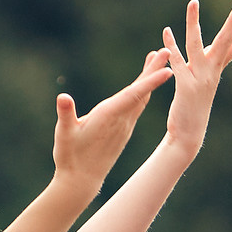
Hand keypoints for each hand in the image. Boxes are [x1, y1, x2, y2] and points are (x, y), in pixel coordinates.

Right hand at [53, 49, 170, 190]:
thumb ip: (65, 114)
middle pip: (142, 91)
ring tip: (157, 60)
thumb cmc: (70, 156)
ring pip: (141, 97)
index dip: (151, 81)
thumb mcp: (64, 133)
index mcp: (110, 116)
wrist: (81, 180)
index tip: (168, 70)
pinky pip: (138, 106)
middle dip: (154, 71)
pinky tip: (145, 86)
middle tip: (167, 51)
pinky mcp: (123, 129)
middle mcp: (121, 119)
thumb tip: (63, 98)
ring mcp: (124, 125)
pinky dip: (143, 91)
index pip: (134, 95)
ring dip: (150, 78)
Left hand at [157, 0, 231, 155]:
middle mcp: (212, 72)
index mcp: (217, 69)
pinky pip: (178, 61)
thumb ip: (204, 63)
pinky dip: (171, 46)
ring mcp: (200, 78)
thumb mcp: (202, 80)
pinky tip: (167, 31)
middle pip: (225, 41)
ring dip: (193, 22)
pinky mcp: (186, 86)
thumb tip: (206, 47)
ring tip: (193, 2)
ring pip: (197, 45)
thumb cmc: (194, 106)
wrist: (188, 134)